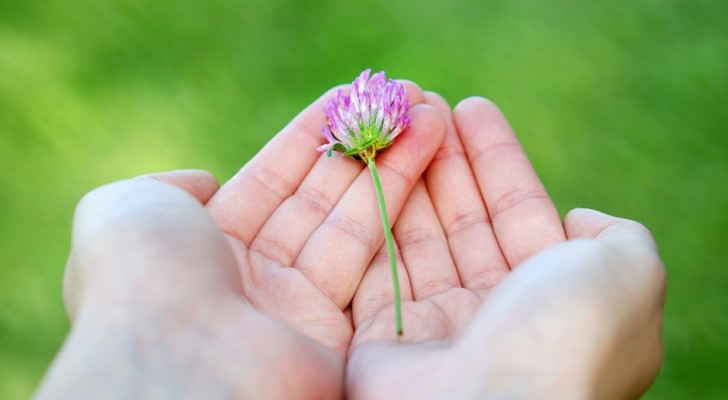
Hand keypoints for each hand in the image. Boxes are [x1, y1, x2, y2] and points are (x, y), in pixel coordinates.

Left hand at [37, 84, 446, 398]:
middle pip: (319, 200)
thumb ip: (167, 187)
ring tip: (426, 114)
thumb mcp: (125, 210)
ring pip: (353, 225)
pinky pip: (373, 262)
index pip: (270, 181)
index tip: (347, 99)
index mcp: (206, 248)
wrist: (177, 365)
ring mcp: (297, 308)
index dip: (310, 138)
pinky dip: (396, 205)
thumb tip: (207, 182)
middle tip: (401, 100)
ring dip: (391, 167)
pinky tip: (420, 155)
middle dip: (360, 148)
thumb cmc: (143, 279)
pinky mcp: (339, 334)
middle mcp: (254, 278)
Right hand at [346, 96, 665, 398]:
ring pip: (420, 238)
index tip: (472, 108)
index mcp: (553, 301)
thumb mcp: (628, 273)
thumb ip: (618, 239)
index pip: (521, 214)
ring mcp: (439, 328)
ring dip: (409, 178)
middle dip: (447, 161)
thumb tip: (578, 221)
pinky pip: (377, 267)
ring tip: (397, 123)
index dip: (498, 161)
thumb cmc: (564, 336)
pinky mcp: (386, 338)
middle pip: (465, 221)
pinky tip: (369, 171)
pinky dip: (373, 219)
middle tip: (423, 104)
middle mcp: (496, 315)